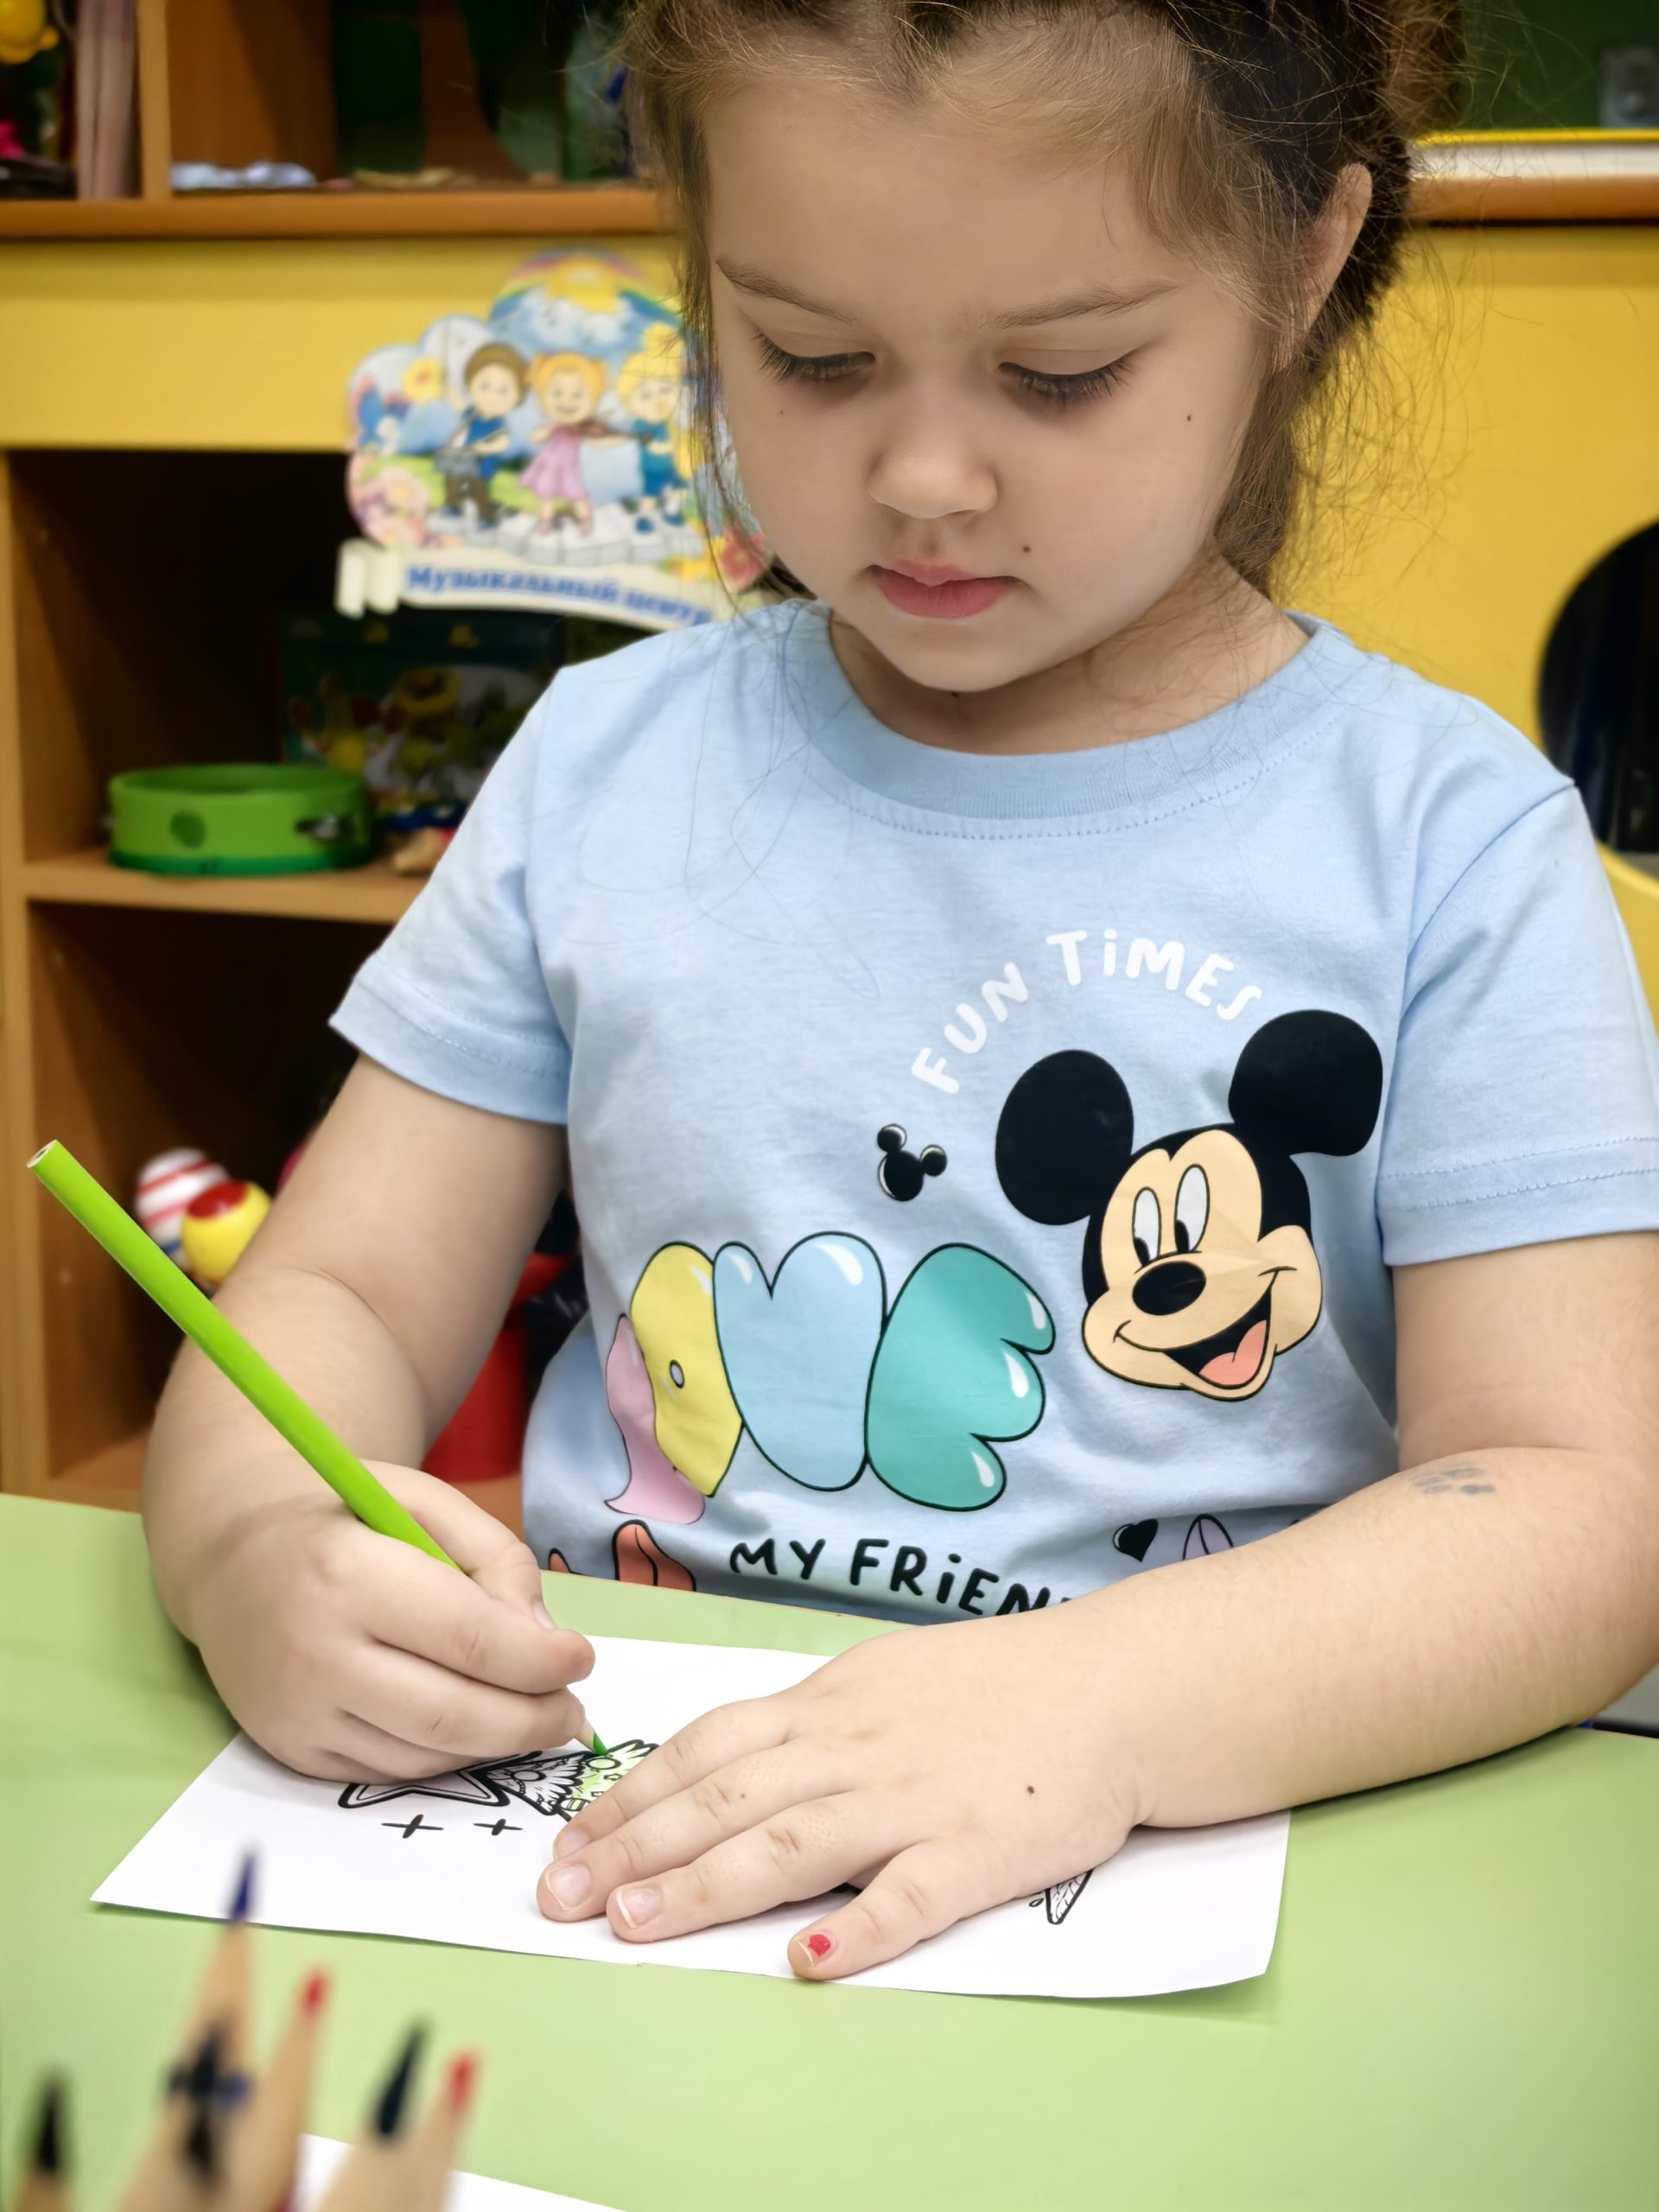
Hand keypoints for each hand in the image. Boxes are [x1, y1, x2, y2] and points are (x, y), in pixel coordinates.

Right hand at [183, 1463, 594, 1782]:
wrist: (232, 1558)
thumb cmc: (344, 1520)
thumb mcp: (424, 1502)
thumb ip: (495, 1559)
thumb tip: (543, 1640)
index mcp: (350, 1575)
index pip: (470, 1639)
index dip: (541, 1660)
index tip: (581, 1658)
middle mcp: (316, 1653)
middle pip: (452, 1714)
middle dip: (532, 1721)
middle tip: (574, 1712)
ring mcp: (298, 1713)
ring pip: (425, 1755)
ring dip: (497, 1747)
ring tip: (538, 1720)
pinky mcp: (291, 1751)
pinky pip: (389, 1771)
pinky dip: (447, 1759)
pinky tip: (478, 1730)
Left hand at [535, 1604, 1143, 1978]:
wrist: (1114, 1686)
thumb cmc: (998, 1684)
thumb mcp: (886, 1677)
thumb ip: (811, 1723)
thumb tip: (727, 1766)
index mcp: (829, 1704)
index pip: (706, 1749)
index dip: (631, 1797)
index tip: (570, 1841)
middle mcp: (855, 1748)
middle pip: (725, 1800)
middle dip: (633, 1850)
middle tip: (562, 1897)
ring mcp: (913, 1800)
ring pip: (791, 1844)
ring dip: (704, 1887)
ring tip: (634, 1928)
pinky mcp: (977, 1851)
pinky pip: (909, 1897)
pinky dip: (855, 1931)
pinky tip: (804, 1963)